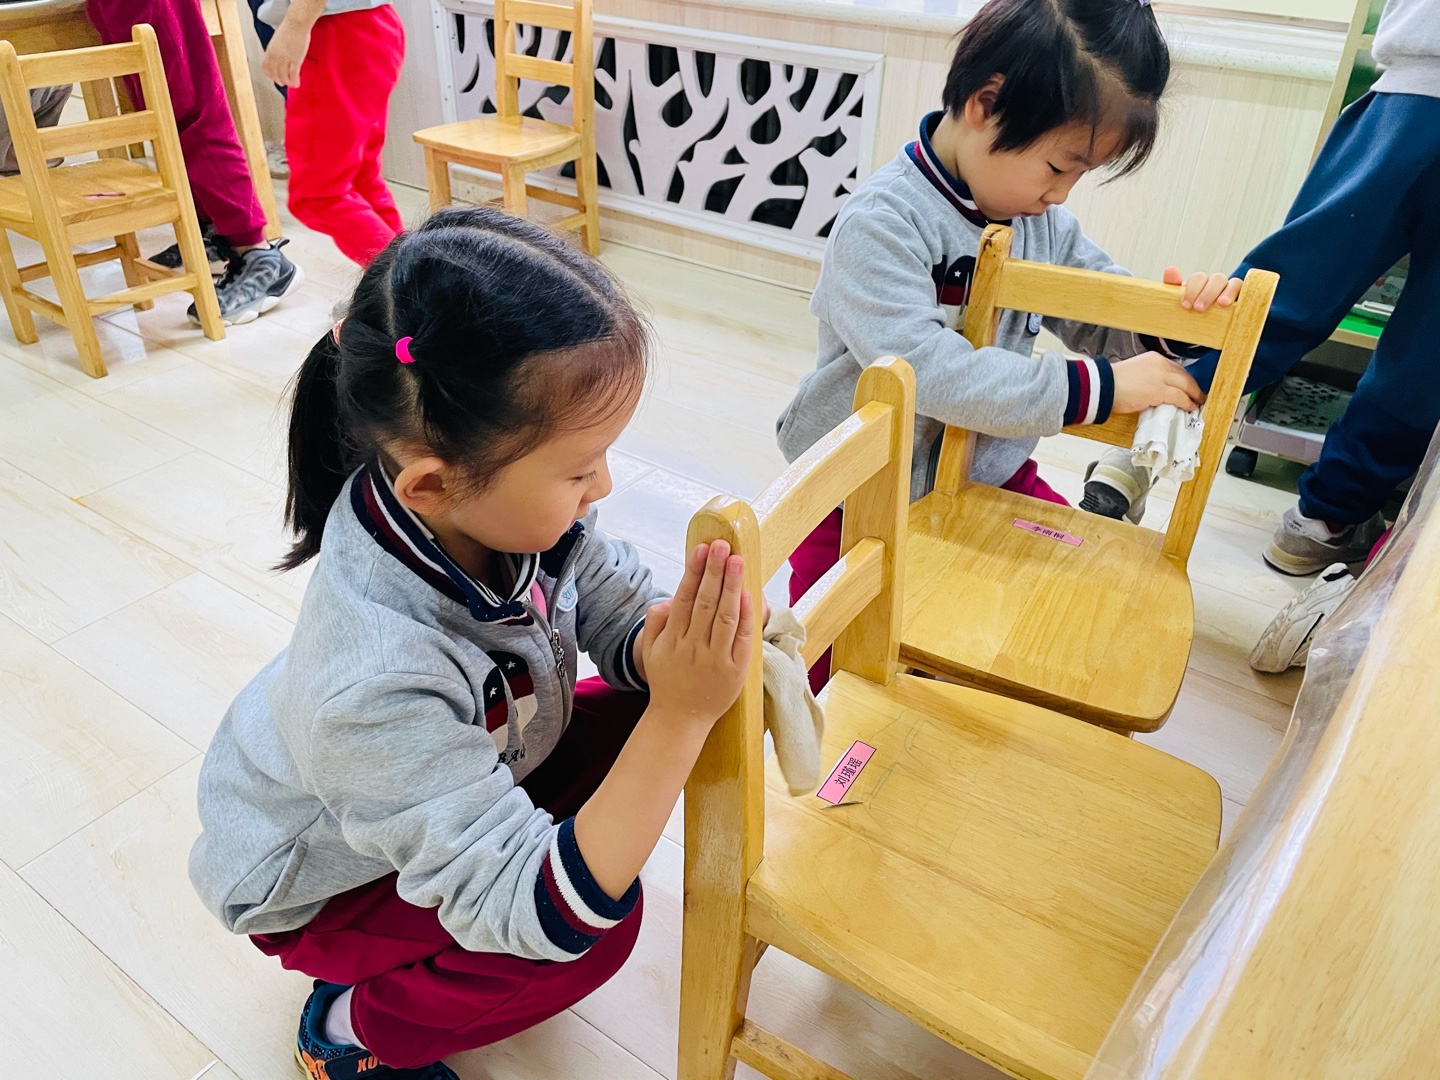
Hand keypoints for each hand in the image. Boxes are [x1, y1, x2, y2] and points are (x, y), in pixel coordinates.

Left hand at [262, 21, 310, 86]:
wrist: (296, 24)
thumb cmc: (289, 29)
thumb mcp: (277, 41)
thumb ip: (277, 50)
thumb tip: (280, 57)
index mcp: (270, 51)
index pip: (266, 67)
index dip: (270, 75)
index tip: (274, 77)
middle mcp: (276, 56)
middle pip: (275, 74)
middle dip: (279, 81)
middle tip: (284, 83)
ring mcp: (285, 59)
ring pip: (284, 76)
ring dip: (287, 82)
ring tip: (292, 84)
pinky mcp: (295, 60)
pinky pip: (293, 75)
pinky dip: (294, 81)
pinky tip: (297, 83)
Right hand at [641, 541, 753, 728]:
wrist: (680, 719)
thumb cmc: (667, 678)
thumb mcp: (651, 650)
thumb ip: (655, 621)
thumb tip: (668, 599)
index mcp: (672, 638)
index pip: (685, 598)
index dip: (694, 572)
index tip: (702, 549)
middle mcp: (693, 647)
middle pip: (706, 603)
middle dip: (715, 571)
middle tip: (723, 545)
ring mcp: (715, 659)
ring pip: (725, 617)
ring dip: (732, 586)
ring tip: (738, 561)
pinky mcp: (735, 671)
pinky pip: (741, 639)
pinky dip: (745, 616)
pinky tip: (747, 595)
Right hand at [1111, 351, 1205, 413]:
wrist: (1103, 386)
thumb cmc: (1112, 382)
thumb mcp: (1134, 372)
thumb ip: (1149, 376)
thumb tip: (1157, 388)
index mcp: (1154, 358)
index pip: (1176, 368)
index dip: (1185, 379)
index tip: (1189, 386)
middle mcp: (1160, 365)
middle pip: (1184, 376)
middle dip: (1194, 387)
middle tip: (1199, 395)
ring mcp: (1160, 377)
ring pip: (1186, 386)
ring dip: (1194, 395)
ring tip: (1197, 403)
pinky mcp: (1159, 391)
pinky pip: (1180, 397)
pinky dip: (1187, 403)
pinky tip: (1189, 407)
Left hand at [1163, 266, 1241, 312]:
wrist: (1198, 334)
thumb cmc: (1188, 316)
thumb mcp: (1176, 304)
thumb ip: (1172, 287)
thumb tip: (1170, 270)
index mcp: (1200, 284)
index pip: (1199, 278)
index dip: (1193, 289)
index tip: (1185, 305)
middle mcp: (1217, 286)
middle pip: (1217, 279)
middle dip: (1208, 292)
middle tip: (1199, 309)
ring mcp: (1231, 293)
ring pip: (1234, 283)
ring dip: (1228, 292)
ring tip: (1222, 304)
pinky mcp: (1243, 303)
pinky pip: (1248, 295)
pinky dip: (1246, 296)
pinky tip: (1241, 304)